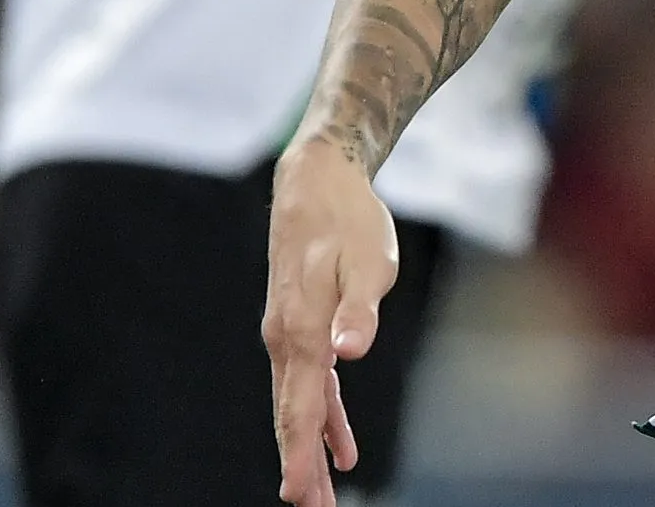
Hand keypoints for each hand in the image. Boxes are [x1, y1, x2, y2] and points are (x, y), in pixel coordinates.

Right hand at [263, 139, 398, 504]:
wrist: (318, 179)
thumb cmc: (348, 220)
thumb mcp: (368, 263)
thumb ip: (358, 312)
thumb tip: (346, 355)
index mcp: (302, 330)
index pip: (301, 408)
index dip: (302, 457)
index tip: (302, 498)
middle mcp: (286, 338)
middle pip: (292, 417)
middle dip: (301, 469)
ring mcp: (289, 334)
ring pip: (298, 405)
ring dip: (309, 452)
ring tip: (323, 497)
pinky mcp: (301, 326)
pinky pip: (310, 385)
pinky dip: (324, 419)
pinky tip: (342, 448)